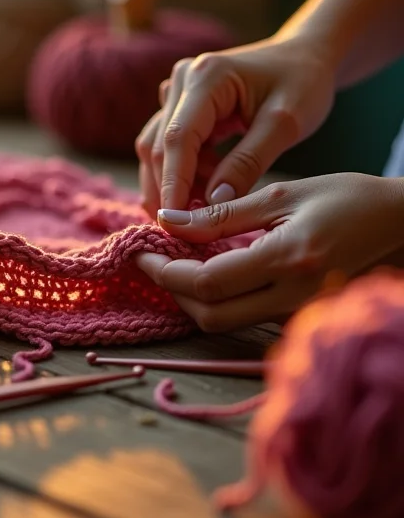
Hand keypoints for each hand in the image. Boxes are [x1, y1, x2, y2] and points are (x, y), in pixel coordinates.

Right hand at [135, 34, 335, 215]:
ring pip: (155, 148)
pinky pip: (167, 146)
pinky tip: (208, 187)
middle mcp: (182, 81)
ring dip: (174, 182)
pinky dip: (183, 172)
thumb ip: (248, 163)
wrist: (306, 56)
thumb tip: (212, 204)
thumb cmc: (303, 83)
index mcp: (207, 77)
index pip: (178, 138)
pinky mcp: (179, 106)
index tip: (175, 223)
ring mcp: (176, 91)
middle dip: (170, 189)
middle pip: (157, 145)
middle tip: (190, 228)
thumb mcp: (286, 124)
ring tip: (206, 207)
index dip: (173, 183)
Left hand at [136, 174, 403, 331]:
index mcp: (288, 260)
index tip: (140, 253)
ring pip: (225, 323)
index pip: (206, 283)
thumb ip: (222, 214)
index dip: (165, 272)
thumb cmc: (348, 199)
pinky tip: (207, 271)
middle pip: (209, 315)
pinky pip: (245, 318)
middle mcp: (293, 297)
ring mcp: (299, 313)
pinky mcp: (300, 316)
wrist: (403, 226)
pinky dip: (216, 299)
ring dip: (190, 297)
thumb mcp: (282, 194)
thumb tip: (168, 221)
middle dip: (171, 290)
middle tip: (151, 260)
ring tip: (173, 261)